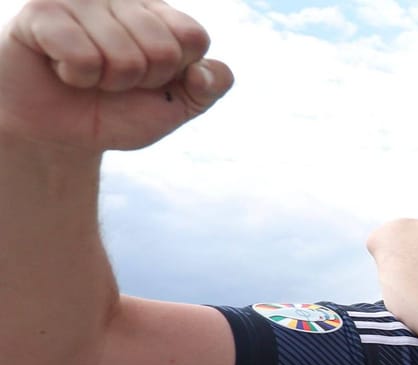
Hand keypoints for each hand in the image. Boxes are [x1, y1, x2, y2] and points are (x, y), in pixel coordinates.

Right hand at [1, 0, 232, 149]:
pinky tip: (61, 68)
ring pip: (124, 57)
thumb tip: (204, 72)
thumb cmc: (115, 111)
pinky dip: (76, 77)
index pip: (193, 37)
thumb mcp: (173, 106)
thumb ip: (207, 88)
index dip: (175, 72)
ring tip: (86, 73)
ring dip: (106, 82)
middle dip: (140, 81)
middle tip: (112, 78)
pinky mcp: (42, 10)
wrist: (57, 130)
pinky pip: (82, 57)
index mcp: (157, 12)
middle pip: (162, 50)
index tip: (150, 78)